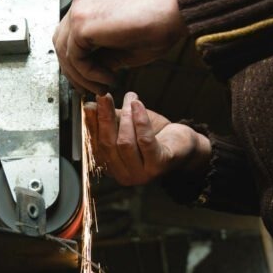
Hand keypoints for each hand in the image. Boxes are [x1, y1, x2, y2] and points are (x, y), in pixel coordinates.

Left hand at [53, 0, 186, 94]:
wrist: (175, 9)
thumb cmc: (158, 23)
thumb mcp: (123, 46)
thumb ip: (102, 56)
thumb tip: (90, 74)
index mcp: (89, 2)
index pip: (69, 36)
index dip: (76, 64)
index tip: (91, 81)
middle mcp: (81, 2)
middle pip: (61, 44)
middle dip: (74, 72)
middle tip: (91, 89)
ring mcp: (79, 10)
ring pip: (64, 52)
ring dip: (82, 76)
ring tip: (103, 86)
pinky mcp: (82, 23)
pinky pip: (75, 57)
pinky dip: (89, 74)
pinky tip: (108, 78)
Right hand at [84, 91, 210, 187]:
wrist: (184, 144)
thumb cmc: (154, 134)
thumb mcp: (127, 125)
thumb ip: (109, 119)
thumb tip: (88, 106)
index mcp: (114, 168)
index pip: (96, 146)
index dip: (92, 124)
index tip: (90, 104)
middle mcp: (126, 176)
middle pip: (108, 145)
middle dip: (105, 118)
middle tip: (104, 96)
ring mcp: (143, 174)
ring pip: (125, 143)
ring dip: (126, 117)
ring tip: (130, 99)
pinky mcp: (160, 165)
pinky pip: (145, 141)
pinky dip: (140, 120)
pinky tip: (138, 104)